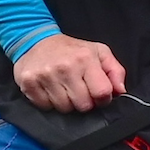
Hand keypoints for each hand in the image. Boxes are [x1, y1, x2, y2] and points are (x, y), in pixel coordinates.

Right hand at [12, 34, 127, 112]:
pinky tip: (51, 90)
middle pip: (83, 105)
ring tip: (65, 89)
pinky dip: (50, 103)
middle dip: (85, 102)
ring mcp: (45, 76)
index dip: (103, 98)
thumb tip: (121, 91)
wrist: (35, 40)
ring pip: (64, 108)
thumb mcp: (98, 52)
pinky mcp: (29, 84)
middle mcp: (65, 67)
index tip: (98, 94)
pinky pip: (45, 107)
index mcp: (86, 58)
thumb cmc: (71, 49)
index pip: (102, 93)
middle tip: (80, 91)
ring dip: (67, 103)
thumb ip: (115, 71)